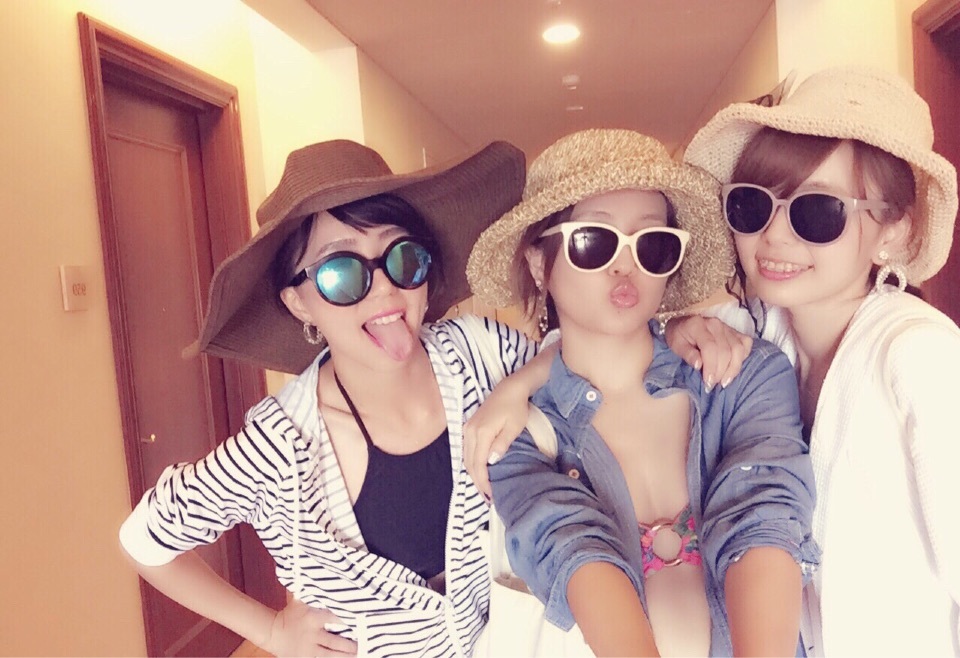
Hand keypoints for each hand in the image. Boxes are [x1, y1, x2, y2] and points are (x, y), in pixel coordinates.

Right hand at [263, 598, 357, 656]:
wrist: (272, 633)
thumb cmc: (291, 614)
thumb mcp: (299, 599)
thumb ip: (311, 589)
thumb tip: (322, 572)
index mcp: (313, 618)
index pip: (335, 619)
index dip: (350, 621)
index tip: (363, 621)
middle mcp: (312, 635)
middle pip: (336, 642)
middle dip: (352, 644)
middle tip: (366, 643)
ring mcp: (309, 650)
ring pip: (332, 656)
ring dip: (347, 656)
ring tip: (360, 654)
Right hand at [464, 379, 530, 498]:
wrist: (510, 388)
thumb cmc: (516, 407)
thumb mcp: (514, 427)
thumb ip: (501, 445)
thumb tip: (491, 462)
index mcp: (481, 433)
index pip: (478, 464)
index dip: (483, 482)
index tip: (491, 496)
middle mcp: (470, 432)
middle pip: (469, 463)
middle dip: (477, 482)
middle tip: (487, 498)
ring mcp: (468, 428)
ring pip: (466, 458)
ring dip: (473, 474)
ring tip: (484, 488)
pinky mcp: (470, 426)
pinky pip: (467, 450)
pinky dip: (472, 463)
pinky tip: (480, 471)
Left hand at [665, 316, 751, 390]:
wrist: (683, 324)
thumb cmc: (678, 336)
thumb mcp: (675, 345)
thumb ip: (687, 354)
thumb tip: (699, 365)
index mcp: (698, 325)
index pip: (710, 348)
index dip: (711, 367)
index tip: (708, 382)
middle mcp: (716, 324)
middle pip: (725, 351)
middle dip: (720, 372)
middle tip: (712, 384)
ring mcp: (727, 327)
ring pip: (738, 349)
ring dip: (733, 368)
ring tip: (724, 381)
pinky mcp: (735, 331)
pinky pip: (746, 344)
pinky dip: (742, 358)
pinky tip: (733, 368)